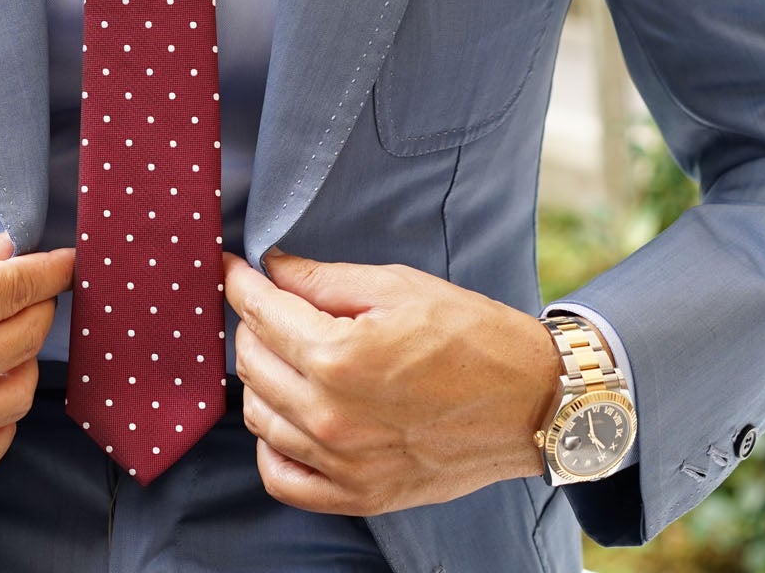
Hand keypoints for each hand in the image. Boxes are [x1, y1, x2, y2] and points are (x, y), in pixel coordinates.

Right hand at [0, 233, 74, 477]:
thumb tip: (9, 252)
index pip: (13, 290)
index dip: (50, 271)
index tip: (68, 262)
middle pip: (22, 340)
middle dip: (40, 308)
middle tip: (31, 291)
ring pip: (14, 399)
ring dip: (25, 364)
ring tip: (9, 339)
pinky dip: (0, 427)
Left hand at [222, 249, 560, 514]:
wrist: (532, 402)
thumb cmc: (473, 337)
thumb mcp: (399, 287)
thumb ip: (324, 279)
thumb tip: (271, 269)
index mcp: (340, 357)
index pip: (260, 313)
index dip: (239, 283)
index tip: (231, 268)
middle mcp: (332, 416)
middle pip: (252, 362)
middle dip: (252, 325)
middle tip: (271, 306)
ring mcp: (342, 463)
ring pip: (258, 415)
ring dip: (260, 378)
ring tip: (285, 354)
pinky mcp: (358, 495)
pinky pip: (281, 477)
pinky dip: (271, 444)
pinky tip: (287, 416)